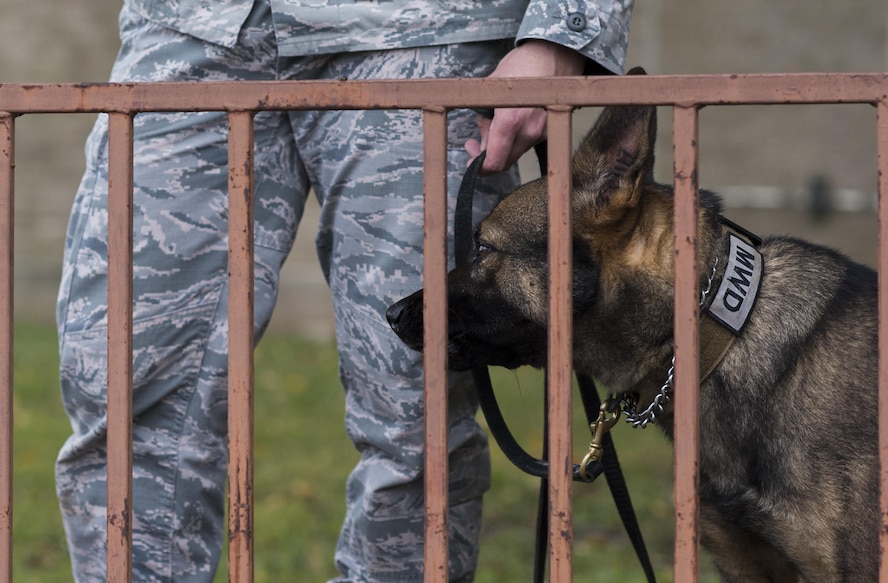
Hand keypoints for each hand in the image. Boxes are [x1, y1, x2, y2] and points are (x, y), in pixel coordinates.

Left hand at [465, 40, 585, 174]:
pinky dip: (514, 138)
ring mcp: (542, 132)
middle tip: (474, 142)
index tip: (470, 162)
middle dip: (486, 156)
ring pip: (515, 153)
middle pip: (505, 161)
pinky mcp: (549, 130)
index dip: (479, 168)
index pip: (494, 162)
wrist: (554, 54)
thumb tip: (480, 143)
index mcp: (511, 121)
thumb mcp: (491, 90)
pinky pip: (526, 142)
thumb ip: (485, 122)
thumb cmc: (521, 66)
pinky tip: (510, 120)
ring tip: (491, 123)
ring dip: (500, 146)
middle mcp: (530, 131)